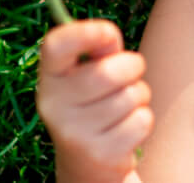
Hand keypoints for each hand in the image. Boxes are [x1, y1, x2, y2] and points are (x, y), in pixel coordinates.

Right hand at [37, 20, 153, 182]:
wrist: (86, 162)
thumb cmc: (95, 102)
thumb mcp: (88, 74)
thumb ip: (100, 51)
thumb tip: (109, 36)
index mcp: (51, 78)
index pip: (56, 46)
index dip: (84, 33)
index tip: (108, 32)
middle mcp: (55, 105)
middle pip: (108, 72)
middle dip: (132, 66)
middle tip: (131, 72)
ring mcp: (75, 132)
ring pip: (130, 96)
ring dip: (139, 96)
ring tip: (123, 107)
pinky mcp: (100, 154)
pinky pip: (141, 120)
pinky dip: (143, 120)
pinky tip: (125, 128)